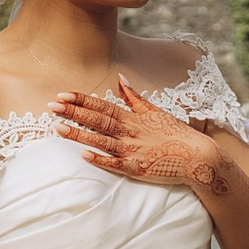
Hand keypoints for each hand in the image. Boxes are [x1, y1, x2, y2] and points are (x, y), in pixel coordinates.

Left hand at [50, 79, 234, 197]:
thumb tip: (120, 79)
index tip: (63, 94)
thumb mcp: (156, 111)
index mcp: (133, 117)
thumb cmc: (176, 134)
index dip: (82, 100)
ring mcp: (133, 150)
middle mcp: (130, 132)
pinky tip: (84, 155)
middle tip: (51, 106)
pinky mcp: (137, 169)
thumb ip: (135, 97)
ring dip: (80, 134)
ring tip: (58, 128)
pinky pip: (115, 164)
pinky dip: (100, 159)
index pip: (103, 106)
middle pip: (97, 120)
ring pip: (101, 141)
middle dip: (73, 113)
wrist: (198, 157)